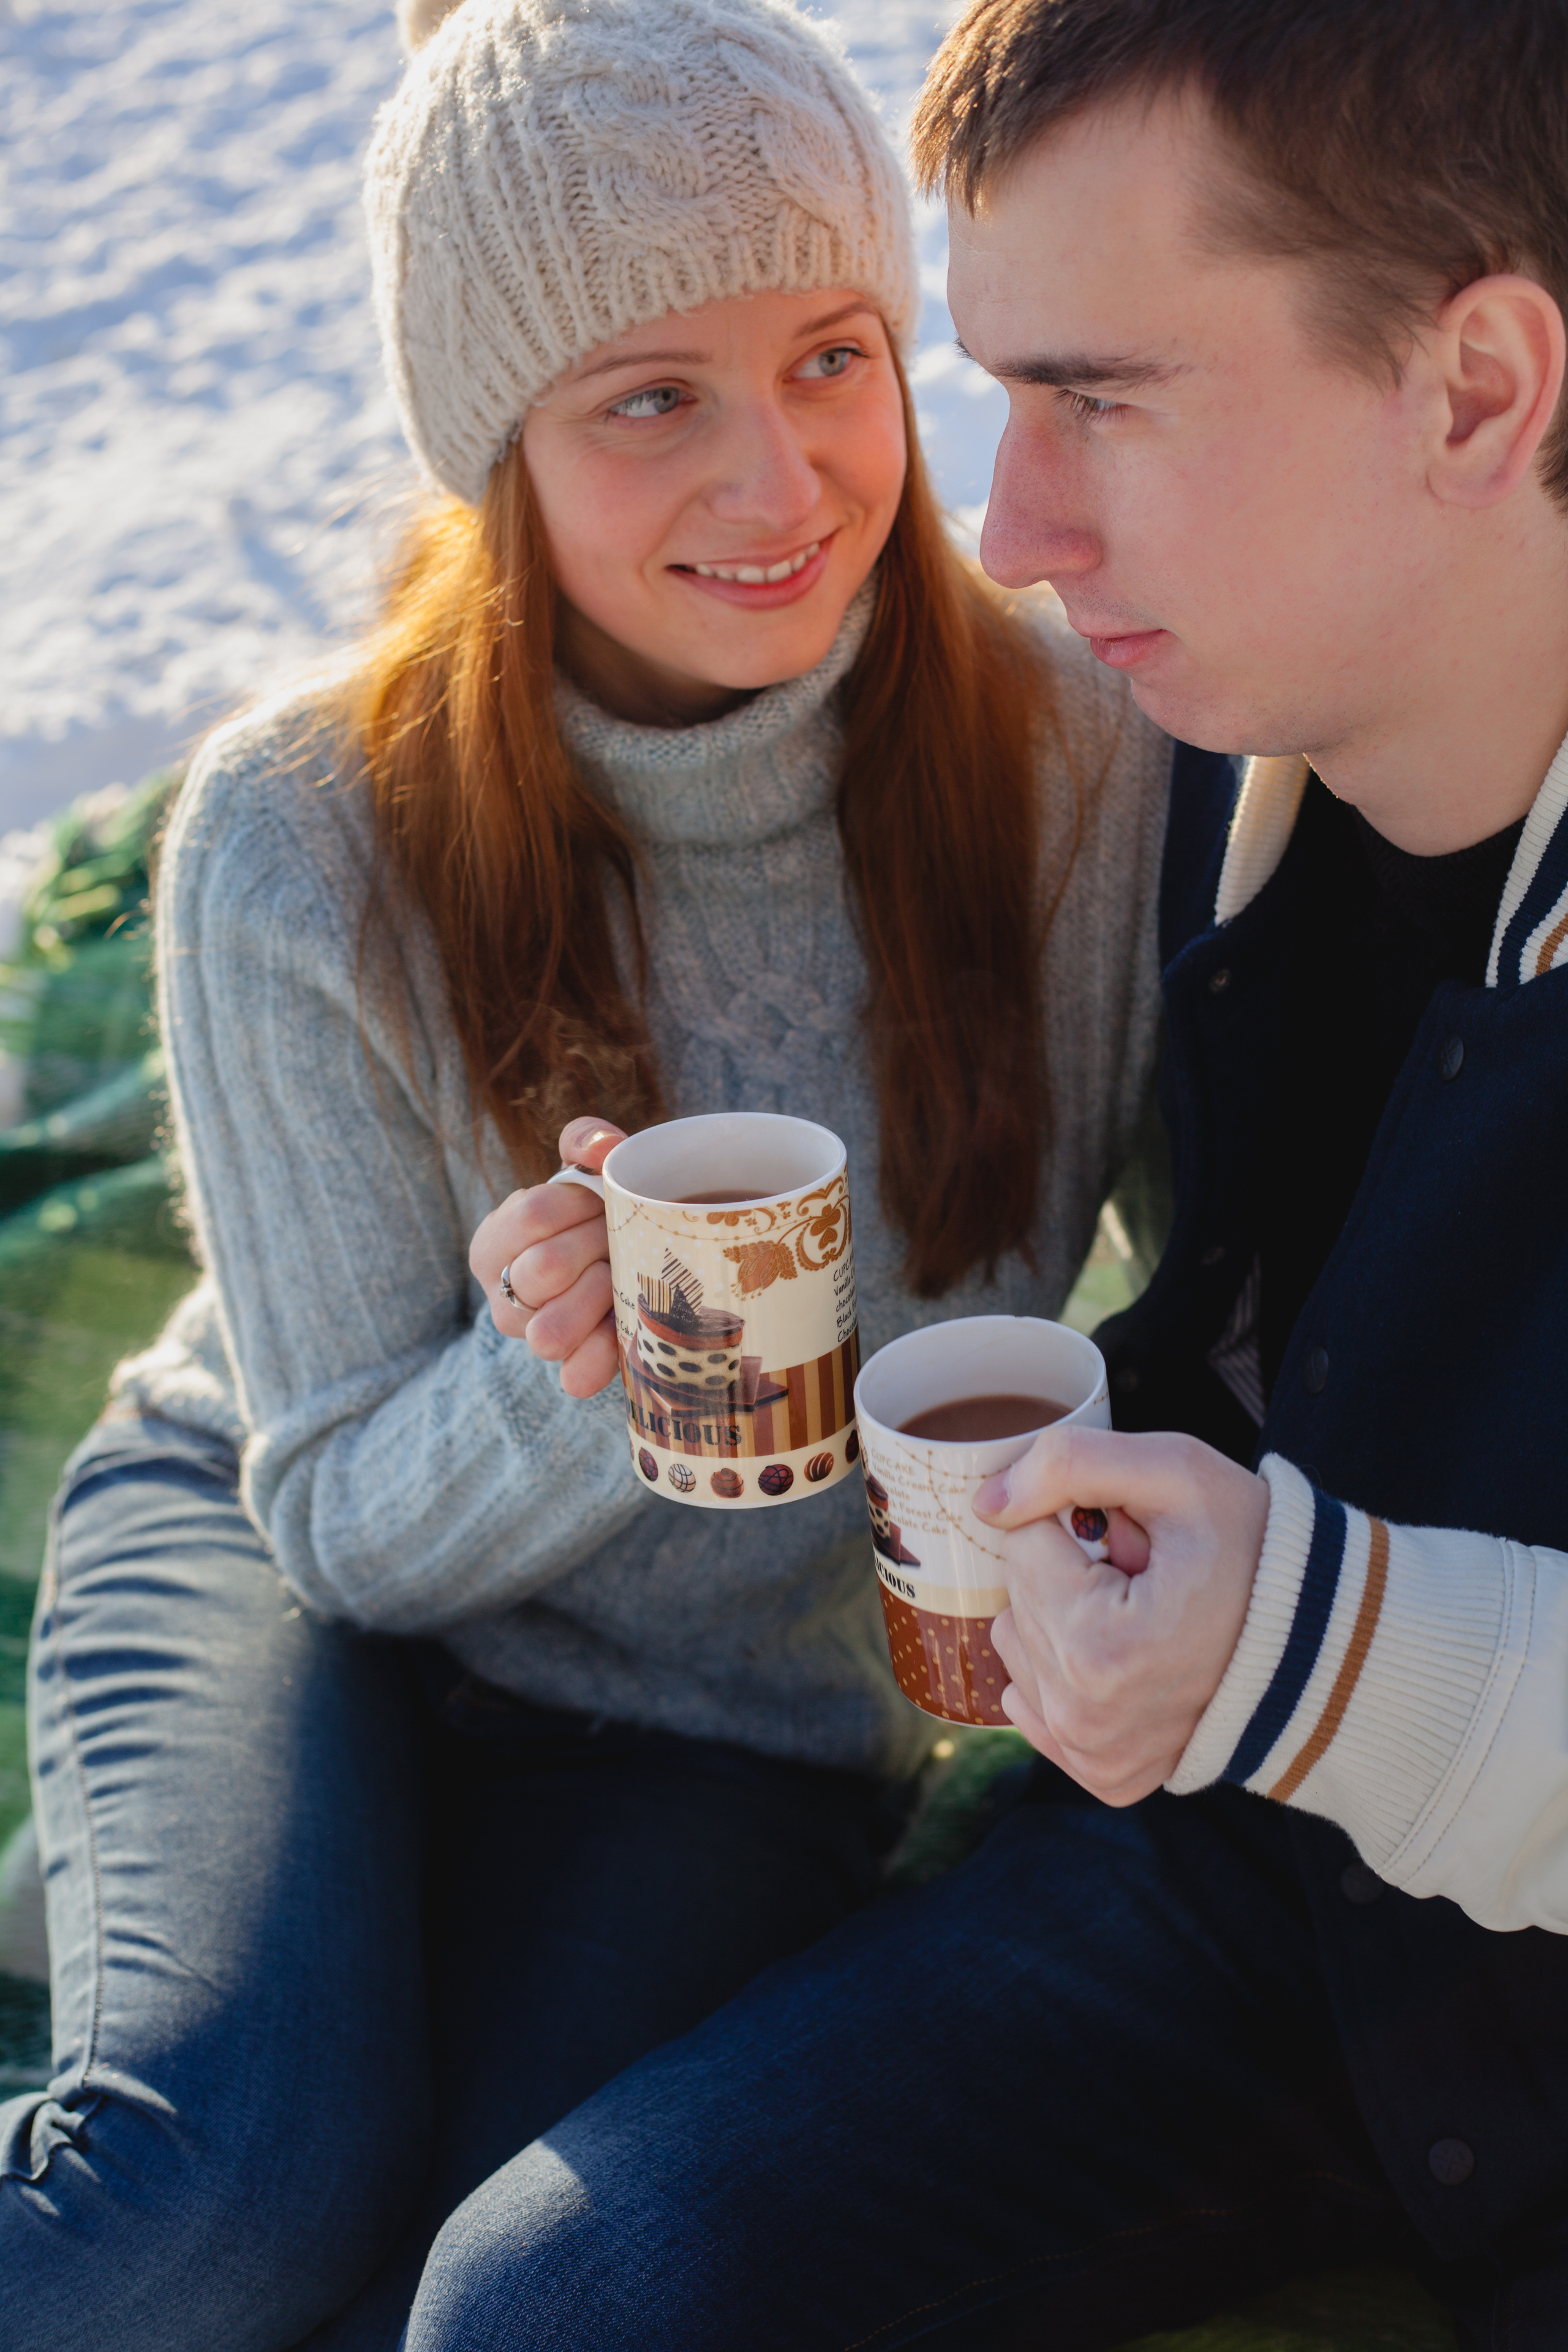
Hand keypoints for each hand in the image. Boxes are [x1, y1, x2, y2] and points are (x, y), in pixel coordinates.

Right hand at [469, 1117, 624, 1396]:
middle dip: (597, 1244)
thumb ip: (585, 1141)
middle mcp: (502, 1299)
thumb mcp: (582, 1170)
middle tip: (620, 1235)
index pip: (531, 1215)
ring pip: (549, 1332)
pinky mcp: (569, 1372)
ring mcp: (532, 1340)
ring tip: (622, 1275)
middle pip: (544, 1269)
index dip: (579, 1204)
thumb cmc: (593, 1216)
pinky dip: (604, 1357)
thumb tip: (601, 1146)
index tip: (601, 1200)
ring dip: (600, 1295)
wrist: (620, 1264)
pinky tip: (625, 1328)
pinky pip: (576, 1378)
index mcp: (492, 1245)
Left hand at [973, 1427, 1268, 1804]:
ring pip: (1020, 1643)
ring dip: (1067, 1618)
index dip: (1078, 1524)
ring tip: (1146, 1617)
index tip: (1139, 1544)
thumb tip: (986, 1503)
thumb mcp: (1176, 1471)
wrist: (1323, 1635)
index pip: (1021, 1543)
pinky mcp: (1104, 1775)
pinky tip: (1130, 1658)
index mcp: (1097, 1648)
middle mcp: (1084, 1718)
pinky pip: (1032, 1698)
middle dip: (1074, 1573)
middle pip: (1019, 1597)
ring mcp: (1093, 1755)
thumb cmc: (1254, 1548)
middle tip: (1148, 1579)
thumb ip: (1068, 1463)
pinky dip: (1070, 1669)